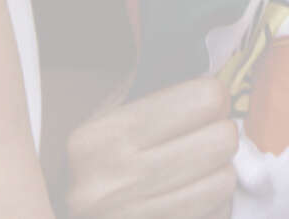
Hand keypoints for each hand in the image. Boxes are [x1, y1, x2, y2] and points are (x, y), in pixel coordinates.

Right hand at [63, 76, 239, 218]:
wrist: (63, 217)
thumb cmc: (105, 162)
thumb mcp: (112, 124)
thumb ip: (160, 99)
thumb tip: (221, 84)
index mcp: (101, 137)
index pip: (205, 98)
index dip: (214, 99)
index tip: (203, 107)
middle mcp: (111, 181)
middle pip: (222, 139)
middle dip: (219, 136)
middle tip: (203, 140)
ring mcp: (132, 216)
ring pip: (225, 180)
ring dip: (219, 173)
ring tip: (195, 171)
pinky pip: (218, 211)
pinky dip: (214, 203)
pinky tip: (189, 196)